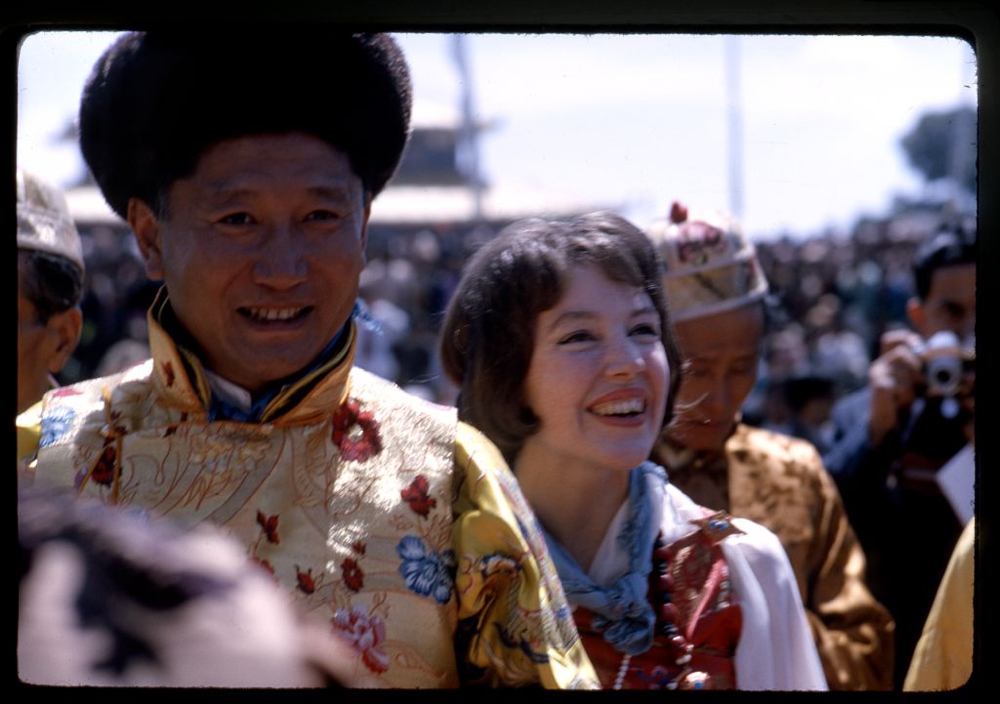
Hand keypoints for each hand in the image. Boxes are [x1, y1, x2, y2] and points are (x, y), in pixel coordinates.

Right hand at [867, 329, 922, 446]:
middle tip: (922, 380)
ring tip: (911, 395)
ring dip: (913, 384)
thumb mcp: (912, 379)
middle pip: (900, 353)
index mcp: (886, 359)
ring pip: (902, 371)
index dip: (905, 338)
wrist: (887, 418)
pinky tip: (902, 401)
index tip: (918, 346)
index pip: (889, 339)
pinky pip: (899, 386)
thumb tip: (931, 356)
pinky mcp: (878, 387)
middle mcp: (879, 364)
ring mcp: (877, 375)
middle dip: (916, 365)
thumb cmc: (902, 397)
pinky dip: (906, 394)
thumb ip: (918, 367)